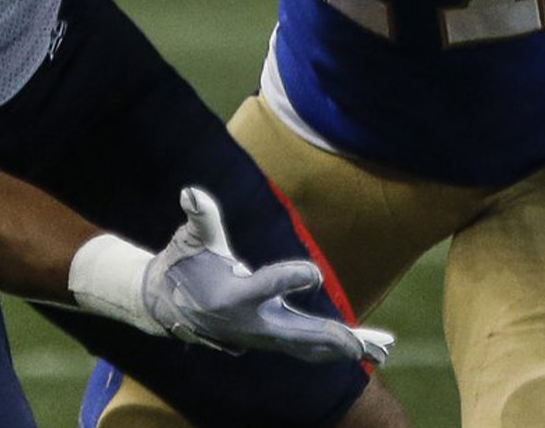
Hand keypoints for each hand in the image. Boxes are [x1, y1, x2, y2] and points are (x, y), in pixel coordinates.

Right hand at [145, 188, 393, 364]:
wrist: (167, 306)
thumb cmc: (184, 265)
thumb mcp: (191, 240)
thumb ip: (201, 218)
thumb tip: (192, 192)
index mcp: (232, 295)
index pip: (266, 286)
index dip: (291, 278)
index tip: (315, 273)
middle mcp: (250, 321)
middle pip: (294, 333)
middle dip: (326, 337)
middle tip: (357, 341)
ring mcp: (260, 335)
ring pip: (304, 346)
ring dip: (340, 348)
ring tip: (376, 349)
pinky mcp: (268, 339)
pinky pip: (304, 349)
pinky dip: (331, 351)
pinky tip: (361, 351)